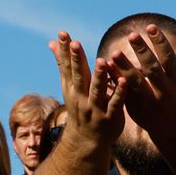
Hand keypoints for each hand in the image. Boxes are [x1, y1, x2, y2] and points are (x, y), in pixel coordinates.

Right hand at [49, 32, 126, 151]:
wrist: (87, 140)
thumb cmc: (79, 106)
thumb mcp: (68, 86)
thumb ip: (63, 64)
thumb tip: (52, 42)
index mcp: (71, 87)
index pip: (66, 66)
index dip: (65, 50)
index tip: (63, 33)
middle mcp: (81, 96)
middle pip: (79, 76)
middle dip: (77, 60)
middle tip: (75, 43)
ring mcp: (95, 108)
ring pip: (97, 90)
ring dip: (100, 76)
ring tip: (101, 61)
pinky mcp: (110, 117)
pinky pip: (115, 104)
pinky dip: (119, 93)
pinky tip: (123, 81)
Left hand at [106, 23, 175, 136]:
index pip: (169, 59)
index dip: (160, 42)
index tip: (151, 26)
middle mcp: (164, 91)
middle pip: (153, 70)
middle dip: (143, 52)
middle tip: (132, 34)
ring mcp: (149, 101)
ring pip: (136, 83)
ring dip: (125, 67)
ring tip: (114, 52)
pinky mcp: (136, 108)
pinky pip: (123, 92)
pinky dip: (114, 79)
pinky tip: (105, 64)